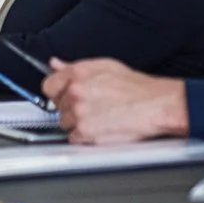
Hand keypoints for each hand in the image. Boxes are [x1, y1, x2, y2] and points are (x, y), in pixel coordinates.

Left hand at [43, 58, 188, 145]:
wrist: (155, 105)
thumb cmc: (136, 88)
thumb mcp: (104, 66)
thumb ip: (75, 66)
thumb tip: (56, 64)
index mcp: (78, 74)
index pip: (48, 85)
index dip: (56, 92)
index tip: (61, 96)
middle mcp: (76, 92)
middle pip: (57, 106)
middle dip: (70, 107)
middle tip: (90, 107)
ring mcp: (80, 113)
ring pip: (64, 123)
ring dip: (76, 123)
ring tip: (98, 117)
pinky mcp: (87, 133)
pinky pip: (74, 138)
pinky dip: (84, 137)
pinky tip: (100, 128)